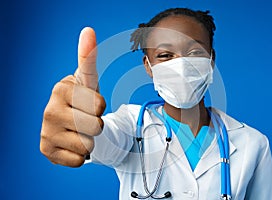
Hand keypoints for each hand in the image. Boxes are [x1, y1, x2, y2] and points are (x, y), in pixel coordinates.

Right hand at [40, 27, 105, 166]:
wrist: (69, 122)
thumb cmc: (82, 100)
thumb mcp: (88, 80)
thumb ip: (88, 57)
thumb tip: (88, 30)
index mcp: (60, 89)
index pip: (99, 105)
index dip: (100, 107)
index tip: (89, 103)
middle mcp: (48, 111)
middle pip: (95, 126)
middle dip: (96, 124)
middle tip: (85, 118)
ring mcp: (46, 133)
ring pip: (88, 145)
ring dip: (89, 140)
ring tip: (78, 130)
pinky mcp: (46, 152)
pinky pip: (79, 160)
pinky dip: (80, 154)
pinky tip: (71, 143)